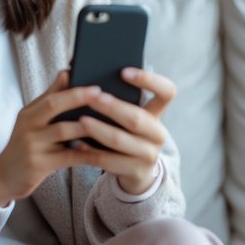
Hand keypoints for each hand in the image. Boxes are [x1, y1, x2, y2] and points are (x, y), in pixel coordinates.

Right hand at [0, 70, 106, 206]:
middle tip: (102, 93)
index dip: (72, 86)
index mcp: (29, 113)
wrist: (4, 177)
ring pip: (63, 131)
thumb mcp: (33, 121)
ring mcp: (32, 145)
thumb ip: (50, 99)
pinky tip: (103, 151)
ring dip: (87, 125)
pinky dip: (86, 153)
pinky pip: (68, 157)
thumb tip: (67, 72)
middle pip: (54, 106)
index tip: (94, 81)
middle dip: (79, 97)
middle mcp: (28, 125)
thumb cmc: (26, 146)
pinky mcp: (38, 164)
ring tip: (109, 121)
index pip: (51, 94)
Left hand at [72, 67, 173, 194]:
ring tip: (80, 120)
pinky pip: (108, 161)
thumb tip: (77, 71)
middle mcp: (158, 134)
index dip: (149, 80)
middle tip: (91, 97)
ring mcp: (149, 155)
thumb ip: (115, 97)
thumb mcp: (127, 118)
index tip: (123, 71)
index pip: (167, 92)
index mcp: (158, 115)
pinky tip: (78, 143)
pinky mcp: (135, 173)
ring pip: (120, 140)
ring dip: (98, 129)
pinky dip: (91, 151)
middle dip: (112, 107)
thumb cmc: (125, 135)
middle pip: (137, 118)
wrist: (136, 173)